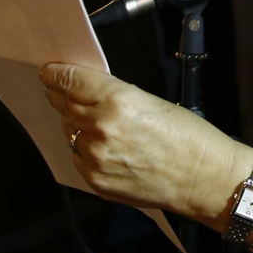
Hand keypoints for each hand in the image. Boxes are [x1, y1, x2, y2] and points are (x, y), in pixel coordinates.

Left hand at [40, 63, 239, 219]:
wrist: (203, 178)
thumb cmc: (187, 137)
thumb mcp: (150, 101)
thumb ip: (113, 96)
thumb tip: (85, 93)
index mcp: (117, 101)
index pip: (72, 81)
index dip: (57, 74)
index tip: (49, 71)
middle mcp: (101, 128)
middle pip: (65, 105)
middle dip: (60, 95)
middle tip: (55, 89)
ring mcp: (96, 158)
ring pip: (69, 132)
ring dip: (73, 123)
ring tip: (85, 119)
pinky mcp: (96, 180)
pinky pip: (78, 157)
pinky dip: (83, 148)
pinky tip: (98, 145)